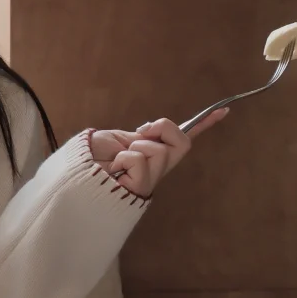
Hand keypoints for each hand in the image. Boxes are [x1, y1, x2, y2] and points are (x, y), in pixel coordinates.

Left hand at [88, 110, 227, 198]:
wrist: (72, 176)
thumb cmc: (90, 160)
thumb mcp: (119, 139)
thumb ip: (141, 138)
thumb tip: (151, 130)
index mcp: (151, 155)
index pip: (182, 139)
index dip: (204, 124)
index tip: (224, 110)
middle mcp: (156, 169)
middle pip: (183, 142)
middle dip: (163, 129)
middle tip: (140, 134)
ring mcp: (150, 179)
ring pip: (159, 150)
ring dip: (134, 148)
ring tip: (116, 161)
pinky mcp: (141, 188)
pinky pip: (140, 159)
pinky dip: (124, 158)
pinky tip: (113, 170)